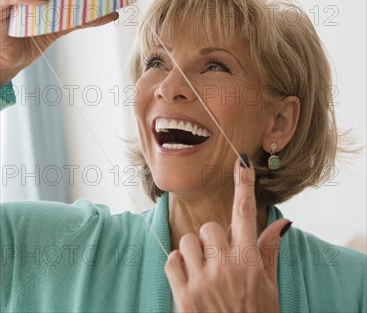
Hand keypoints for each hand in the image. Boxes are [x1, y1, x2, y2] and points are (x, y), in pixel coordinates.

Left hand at [165, 157, 290, 311]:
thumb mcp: (269, 287)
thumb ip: (269, 251)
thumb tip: (281, 223)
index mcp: (250, 262)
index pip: (247, 214)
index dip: (244, 185)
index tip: (242, 162)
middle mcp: (226, 267)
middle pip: (210, 227)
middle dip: (212, 240)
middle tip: (218, 260)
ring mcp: (203, 281)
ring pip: (188, 240)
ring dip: (193, 252)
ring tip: (203, 271)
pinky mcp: (182, 295)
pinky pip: (172, 260)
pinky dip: (177, 266)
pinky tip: (188, 279)